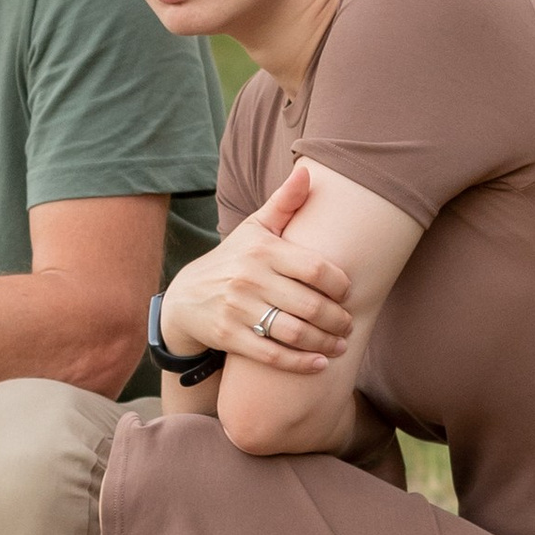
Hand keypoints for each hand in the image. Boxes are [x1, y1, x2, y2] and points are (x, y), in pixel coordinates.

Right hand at [160, 164, 353, 377]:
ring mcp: (238, 308)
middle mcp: (249, 278)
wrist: (186, 298)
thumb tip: (307, 171)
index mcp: (262, 249)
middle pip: (310, 305)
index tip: (348, 292)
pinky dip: (301, 363)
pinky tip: (319, 363)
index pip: (315, 268)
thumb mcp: (254, 228)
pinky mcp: (229, 336)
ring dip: (325, 342)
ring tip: (339, 344)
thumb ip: (284, 203)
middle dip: (338, 319)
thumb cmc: (232, 260)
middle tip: (348, 324)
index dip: (340, 284)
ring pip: (295, 332)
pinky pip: (272, 354)